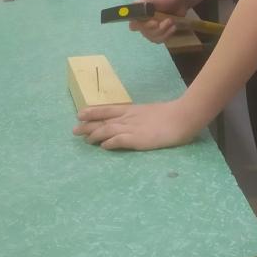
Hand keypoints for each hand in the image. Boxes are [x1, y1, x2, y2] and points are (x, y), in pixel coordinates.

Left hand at [72, 99, 199, 150]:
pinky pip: (121, 140)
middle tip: (74, 130)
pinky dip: (110, 142)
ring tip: (85, 140)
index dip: (93, 112)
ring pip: (108, 129)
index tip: (80, 114)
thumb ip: (140, 117)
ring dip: (95, 134)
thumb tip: (130, 123)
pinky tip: (103, 146)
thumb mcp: (151, 112)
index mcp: (132, 110)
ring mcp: (133, 128)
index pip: (108, 110)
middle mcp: (129, 118)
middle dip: (88, 125)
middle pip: (104, 120)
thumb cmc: (171, 115)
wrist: (183, 116)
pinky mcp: (138, 138)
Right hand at [130, 0, 188, 44]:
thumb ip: (142, 2)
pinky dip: (167, 35)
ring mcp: (152, 29)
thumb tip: (132, 8)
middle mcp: (143, 22)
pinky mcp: (160, 33)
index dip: (142, 27)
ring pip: (153, 38)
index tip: (154, 23)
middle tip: (168, 20)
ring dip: (163, 32)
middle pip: (145, 33)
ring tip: (172, 22)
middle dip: (158, 29)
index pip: (134, 25)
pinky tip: (173, 27)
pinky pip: (160, 39)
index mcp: (139, 13)